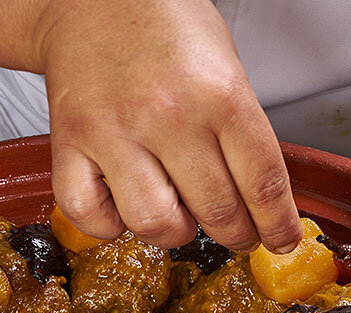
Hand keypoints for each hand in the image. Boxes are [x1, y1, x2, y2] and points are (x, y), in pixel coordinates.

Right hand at [31, 0, 300, 251]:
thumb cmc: (168, 32)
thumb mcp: (228, 69)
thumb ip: (245, 134)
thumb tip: (265, 206)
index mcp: (220, 94)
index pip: (264, 184)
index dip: (279, 226)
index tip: (281, 241)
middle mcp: (168, 114)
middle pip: (217, 212)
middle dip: (236, 234)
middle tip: (236, 230)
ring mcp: (114, 130)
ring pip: (156, 225)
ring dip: (176, 232)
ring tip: (180, 211)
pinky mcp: (69, 142)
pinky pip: (91, 217)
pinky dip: (111, 225)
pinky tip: (125, 203)